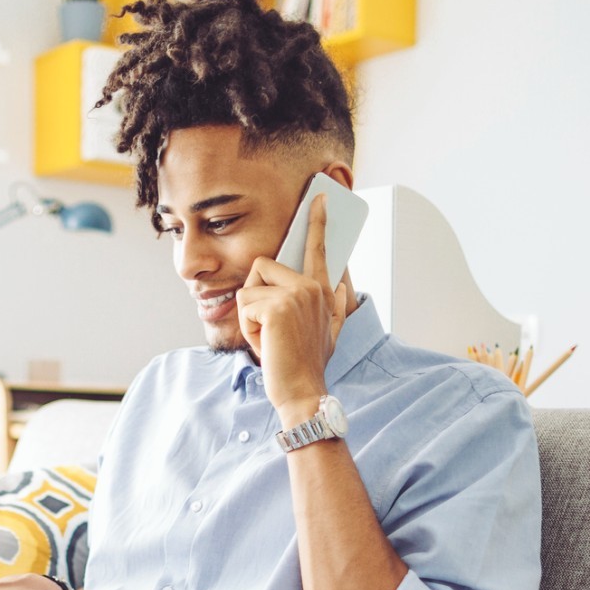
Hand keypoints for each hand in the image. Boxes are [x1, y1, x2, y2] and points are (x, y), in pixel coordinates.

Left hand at [238, 193, 352, 421]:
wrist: (303, 392)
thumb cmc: (308, 365)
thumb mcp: (330, 333)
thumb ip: (337, 308)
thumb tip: (345, 287)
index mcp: (323, 292)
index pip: (320, 250)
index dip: (318, 222)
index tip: (320, 196)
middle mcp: (314, 288)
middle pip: (262, 267)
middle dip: (255, 299)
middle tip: (271, 331)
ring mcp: (297, 296)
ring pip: (250, 289)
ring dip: (250, 318)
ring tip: (270, 339)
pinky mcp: (278, 307)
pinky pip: (244, 306)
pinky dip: (247, 330)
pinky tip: (266, 345)